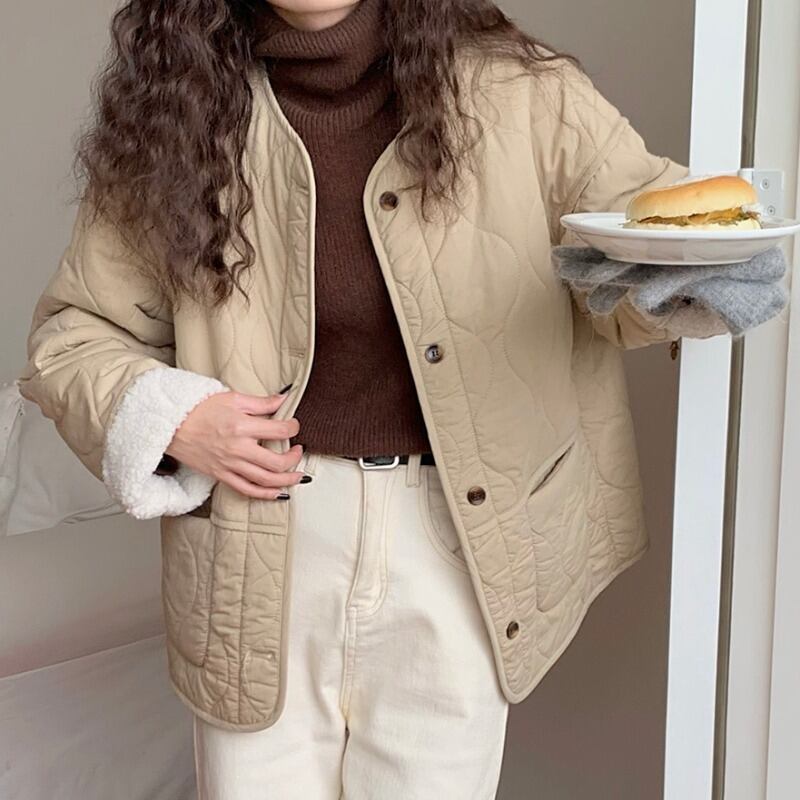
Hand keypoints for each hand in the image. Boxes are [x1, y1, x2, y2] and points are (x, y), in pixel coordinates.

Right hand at [164, 390, 305, 499]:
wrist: (170, 425)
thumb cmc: (199, 409)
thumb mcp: (232, 398)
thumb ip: (261, 402)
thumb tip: (284, 399)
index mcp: (242, 426)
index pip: (280, 431)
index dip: (293, 428)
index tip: (294, 426)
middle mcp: (238, 449)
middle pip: (276, 462)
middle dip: (294, 458)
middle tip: (298, 451)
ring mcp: (229, 465)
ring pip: (265, 480)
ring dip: (286, 480)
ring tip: (298, 475)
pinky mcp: (221, 475)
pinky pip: (247, 490)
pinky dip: (265, 494)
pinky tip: (278, 493)